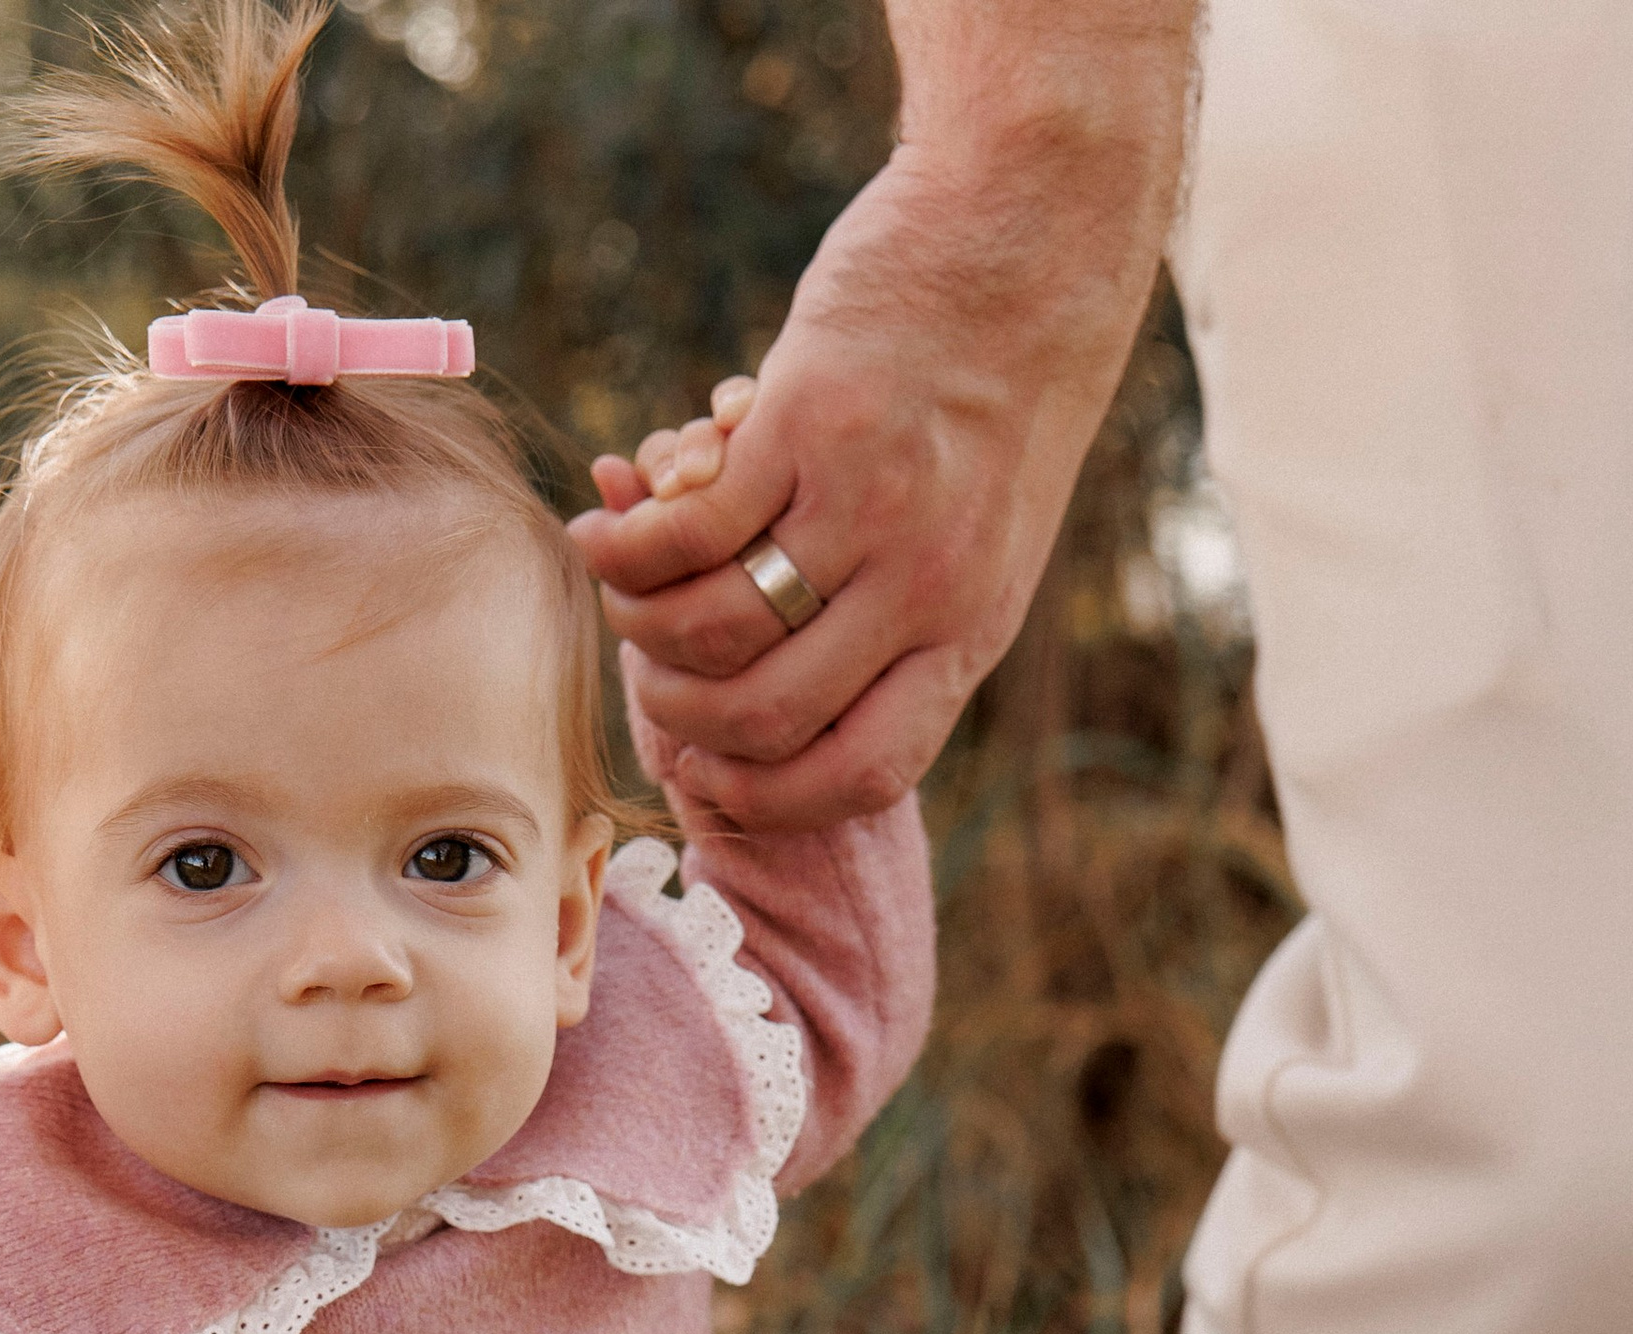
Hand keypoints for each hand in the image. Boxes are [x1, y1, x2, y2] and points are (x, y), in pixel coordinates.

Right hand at [570, 81, 1181, 831]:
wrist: (1032, 236)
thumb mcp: (986, 537)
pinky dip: (626, 548)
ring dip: (642, 628)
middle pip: (769, 716)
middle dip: (684, 719)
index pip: (866, 772)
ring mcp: (867, 506)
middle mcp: (924, 584)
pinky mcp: (807, 423)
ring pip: (718, 630)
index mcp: (969, 630)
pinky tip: (600, 538)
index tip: (714, 774)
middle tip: (648, 677)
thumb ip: (910, 621)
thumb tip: (790, 707)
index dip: (772, 799)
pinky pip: (689, 529)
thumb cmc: (995, 396)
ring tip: (619, 595)